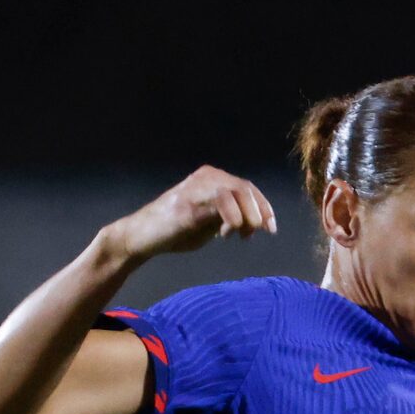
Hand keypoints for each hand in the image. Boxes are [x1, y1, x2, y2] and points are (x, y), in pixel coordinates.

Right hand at [104, 167, 277, 262]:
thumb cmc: (175, 231)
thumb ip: (229, 219)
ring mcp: (197, 187)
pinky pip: (219, 202)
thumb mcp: (209, 223)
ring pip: (236, 191)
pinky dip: (232, 217)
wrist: (143, 236)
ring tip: (245, 234)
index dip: (263, 207)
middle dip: (259, 211)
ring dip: (248, 214)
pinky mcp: (189, 202)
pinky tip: (230, 232)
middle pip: (245, 188)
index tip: (271, 229)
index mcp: (213, 180)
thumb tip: (253, 225)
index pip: (247, 188)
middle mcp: (206, 177)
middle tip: (263, 232)